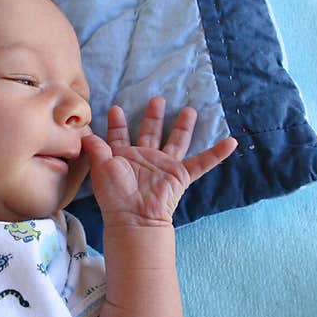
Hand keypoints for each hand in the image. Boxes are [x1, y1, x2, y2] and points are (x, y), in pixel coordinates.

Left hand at [81, 97, 236, 226]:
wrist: (133, 217)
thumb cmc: (114, 194)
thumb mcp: (100, 166)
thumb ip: (95, 148)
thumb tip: (85, 135)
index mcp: (123, 157)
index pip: (120, 136)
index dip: (118, 124)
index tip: (115, 108)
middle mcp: (144, 159)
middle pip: (150, 132)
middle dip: (153, 116)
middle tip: (157, 99)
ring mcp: (163, 166)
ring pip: (176, 141)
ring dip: (183, 126)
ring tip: (189, 110)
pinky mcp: (180, 175)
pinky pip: (202, 163)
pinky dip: (217, 154)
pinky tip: (231, 143)